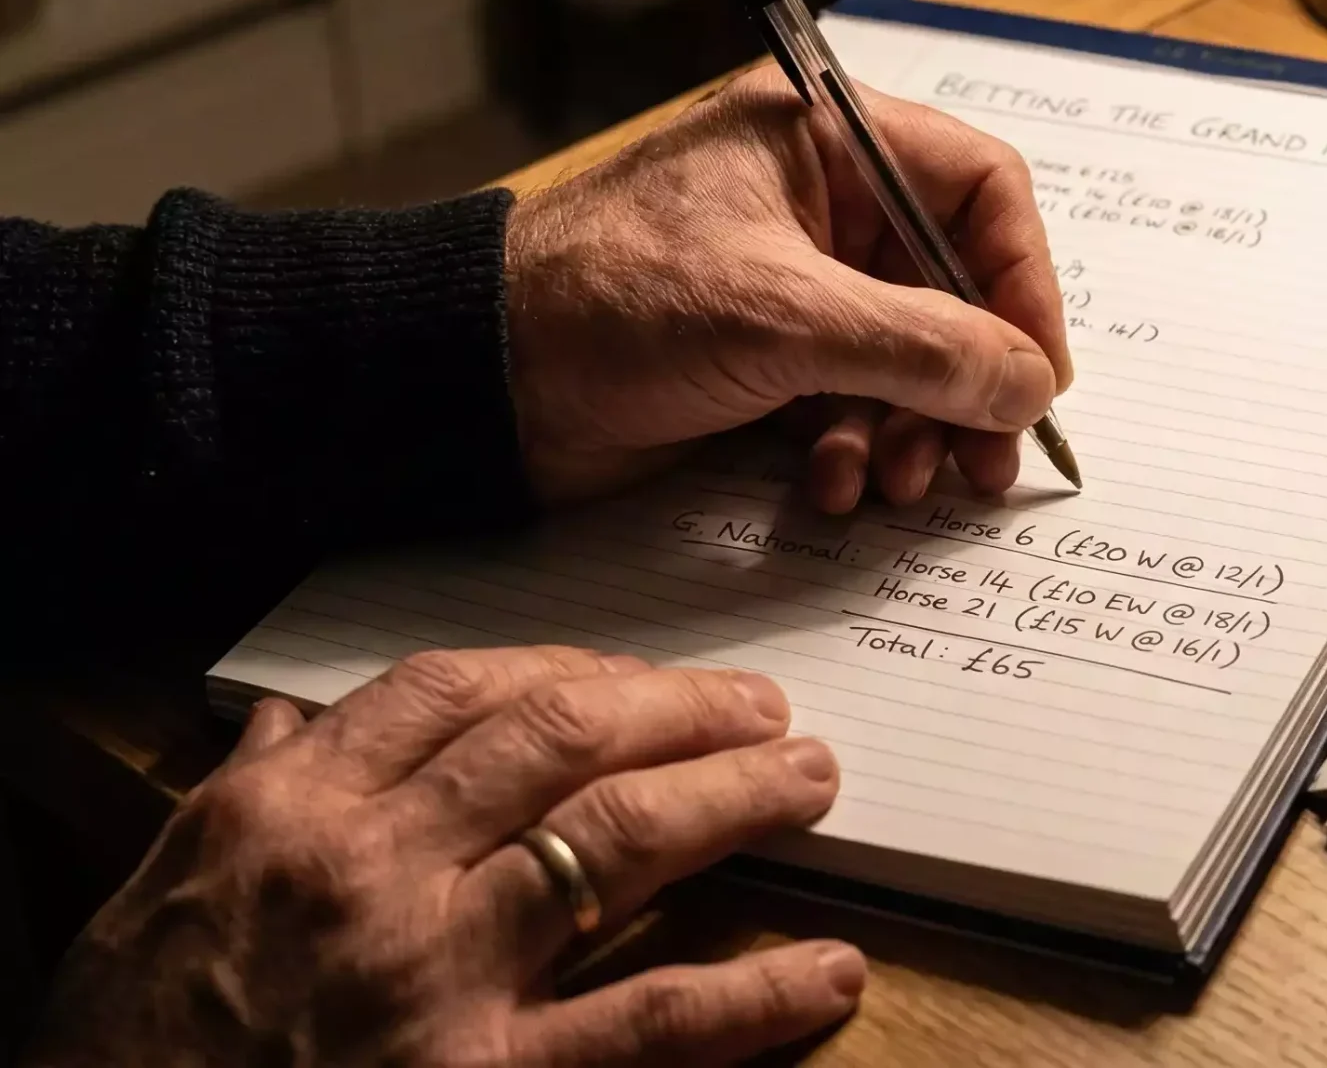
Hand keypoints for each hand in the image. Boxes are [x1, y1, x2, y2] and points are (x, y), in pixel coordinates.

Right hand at [28, 648, 857, 1067]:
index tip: (634, 674)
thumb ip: (248, 796)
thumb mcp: (159, 889)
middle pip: (562, 741)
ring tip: (811, 780)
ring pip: (621, 840)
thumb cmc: (125, 1039)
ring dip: (735, 797)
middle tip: (761, 707)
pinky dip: (752, 995)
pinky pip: (646, 1022)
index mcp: (293, 811)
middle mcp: (374, 869)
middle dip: (679, 709)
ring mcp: (437, 972)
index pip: (457, 693)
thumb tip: (295, 722)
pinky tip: (827, 972)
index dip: (570, 670)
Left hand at [503, 64, 1074, 507]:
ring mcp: (792, 281)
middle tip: (984, 461)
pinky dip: (856, 446)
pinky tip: (833, 487)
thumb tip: (1027, 384)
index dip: (1022, 281)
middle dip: (969, 381)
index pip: (980, 189)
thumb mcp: (785, 317)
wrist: (476, 382)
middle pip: (953, 287)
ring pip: (908, 355)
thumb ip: (923, 349)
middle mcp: (818, 200)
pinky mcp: (764, 354)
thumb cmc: (607, 301)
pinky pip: (853, 398)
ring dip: (914, 428)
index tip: (1035, 371)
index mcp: (825, 137)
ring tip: (899, 484)